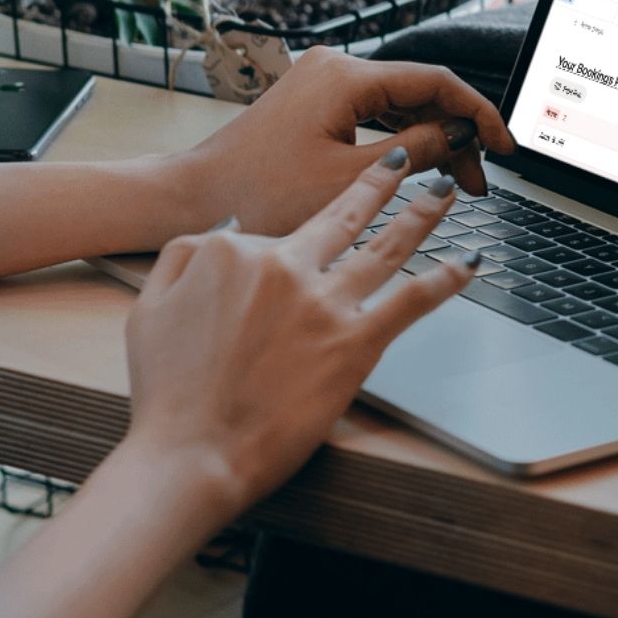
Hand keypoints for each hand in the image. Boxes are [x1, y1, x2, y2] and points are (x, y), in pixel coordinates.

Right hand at [122, 149, 473, 514]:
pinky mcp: (354, 344)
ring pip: (386, 245)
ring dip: (421, 214)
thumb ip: (185, 256)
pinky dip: (445, 279)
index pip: (281, 232)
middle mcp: (286, 266)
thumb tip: (230, 229)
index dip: (293, 244)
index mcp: (237, 251)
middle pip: (346, 214)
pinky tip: (468, 264)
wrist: (189, 455)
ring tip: (445, 192)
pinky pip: (410, 300)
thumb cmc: (168, 393)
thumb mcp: (150, 306)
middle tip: (405, 163)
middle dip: (382, 182)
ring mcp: (324, 303)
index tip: (308, 243)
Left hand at [162, 45, 513, 240]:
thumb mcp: (350, 180)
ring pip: (399, 104)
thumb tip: (460, 137)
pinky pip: (374, 113)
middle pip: (419, 91)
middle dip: (456, 135)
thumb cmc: (259, 194)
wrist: (193, 199)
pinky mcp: (314, 104)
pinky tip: (420, 170)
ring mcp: (323, 83)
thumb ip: (416, 152)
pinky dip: (401, 141)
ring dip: (431, 140)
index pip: (435, 81)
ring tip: (457, 184)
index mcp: (346, 76)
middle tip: (478, 182)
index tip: (504, 146)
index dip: (477, 113)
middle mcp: (335, 67)